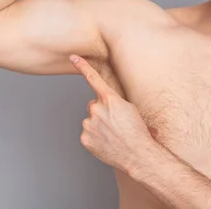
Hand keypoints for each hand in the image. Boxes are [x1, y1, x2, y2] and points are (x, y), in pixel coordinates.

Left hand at [69, 54, 154, 172]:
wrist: (136, 154)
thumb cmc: (138, 131)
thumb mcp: (131, 109)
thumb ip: (115, 102)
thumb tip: (108, 103)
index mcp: (109, 99)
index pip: (93, 78)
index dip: (82, 66)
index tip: (73, 57)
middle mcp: (96, 109)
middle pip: (93, 104)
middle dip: (101, 111)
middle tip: (115, 122)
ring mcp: (89, 124)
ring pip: (91, 120)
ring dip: (99, 124)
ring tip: (113, 134)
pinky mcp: (85, 138)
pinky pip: (88, 133)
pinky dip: (95, 136)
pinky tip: (106, 142)